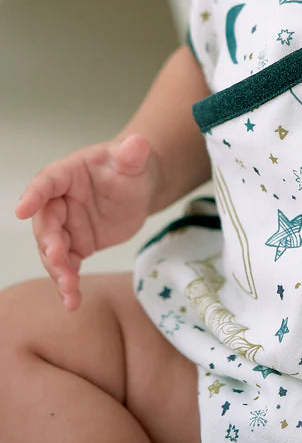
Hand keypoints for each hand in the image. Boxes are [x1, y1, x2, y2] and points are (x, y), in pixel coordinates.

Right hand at [15, 134, 158, 309]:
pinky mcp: (76, 246)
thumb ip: (133, 153)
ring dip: (58, 270)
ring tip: (70, 288)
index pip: (46, 182)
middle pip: (46, 223)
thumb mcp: (133, 159)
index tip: (23, 210)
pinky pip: (67, 266)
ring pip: (53, 251)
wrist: (138, 187)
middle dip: (49, 243)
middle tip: (59, 258)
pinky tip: (73, 301)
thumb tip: (138, 142)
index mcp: (66, 174)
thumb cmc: (129, 167)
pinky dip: (68, 283)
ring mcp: (65, 226)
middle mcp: (59, 202)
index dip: (34, 195)